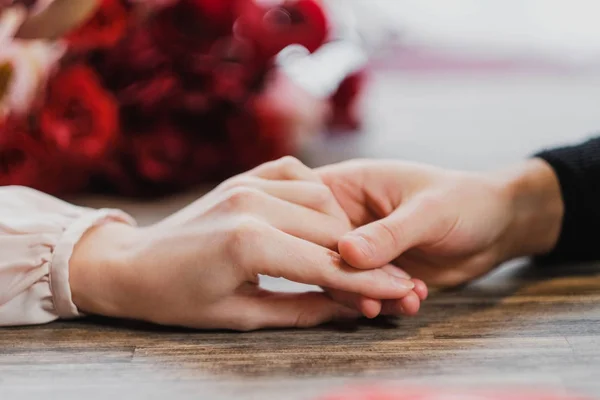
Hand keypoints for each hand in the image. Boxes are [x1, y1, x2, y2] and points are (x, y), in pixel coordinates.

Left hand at [69, 157, 417, 330]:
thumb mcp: (242, 316)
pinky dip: (319, 197)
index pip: (326, 265)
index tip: (403, 292)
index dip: (369, 282)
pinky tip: (322, 218)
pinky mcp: (245, 175)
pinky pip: (299, 175)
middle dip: (365, 259)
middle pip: (333, 231)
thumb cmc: (179, 300)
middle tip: (391, 280)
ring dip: (344, 228)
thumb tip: (353, 308)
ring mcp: (248, 182)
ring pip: (322, 199)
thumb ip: (303, 309)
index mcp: (248, 243)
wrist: (133, 264)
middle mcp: (252, 203)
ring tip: (353, 257)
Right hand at [318, 159, 563, 287]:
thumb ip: (389, 233)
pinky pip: (364, 291)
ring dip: (367, 294)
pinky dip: (385, 302)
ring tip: (403, 301)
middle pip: (318, 248)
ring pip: (340, 276)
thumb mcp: (428, 213)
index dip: (304, 232)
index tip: (320, 261)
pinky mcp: (376, 270)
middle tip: (372, 297)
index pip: (305, 204)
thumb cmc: (465, 202)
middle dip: (342, 277)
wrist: (498, 227)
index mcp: (350, 184)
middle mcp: (347, 215)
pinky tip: (413, 302)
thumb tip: (346, 253)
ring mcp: (360, 245)